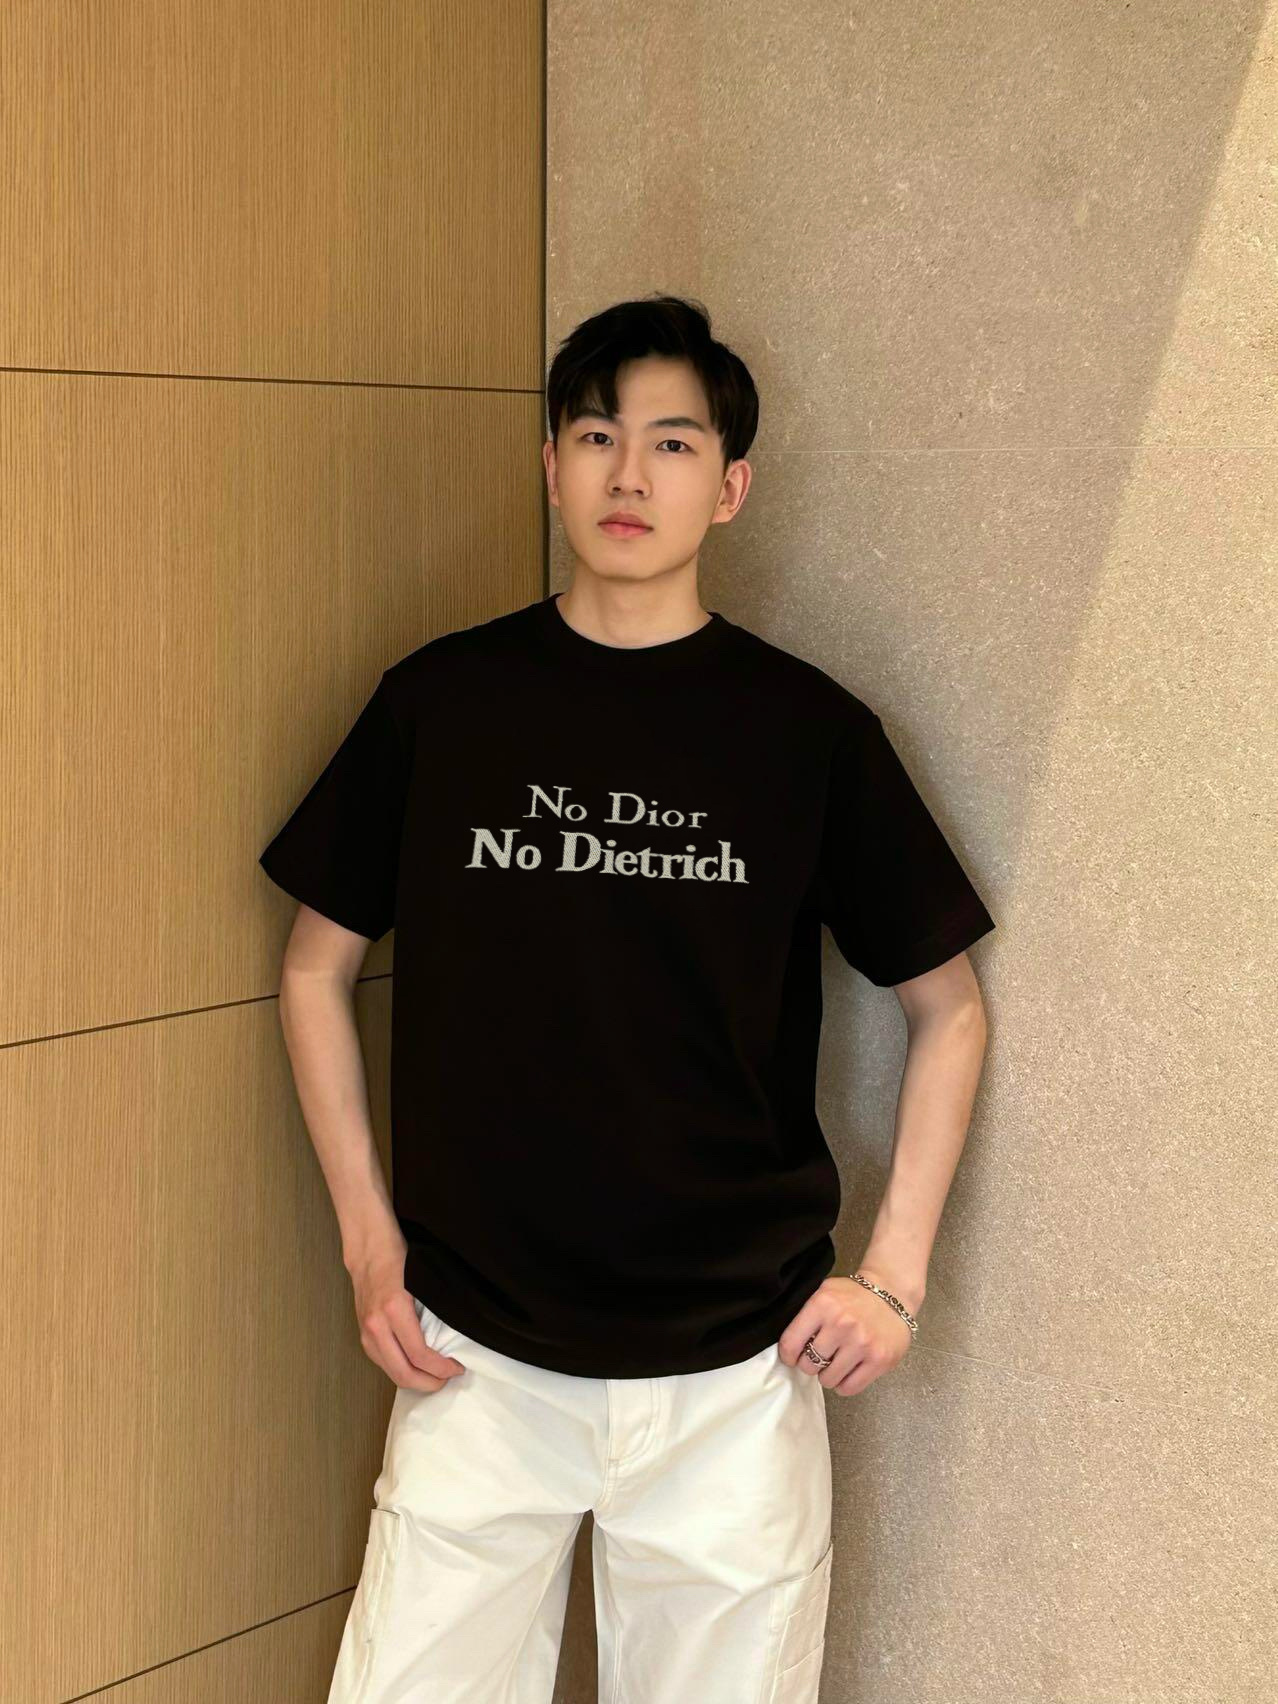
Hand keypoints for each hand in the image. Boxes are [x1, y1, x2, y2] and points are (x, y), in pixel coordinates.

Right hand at [348, 1248, 466, 1390]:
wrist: (369, 1248)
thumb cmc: (400, 1257)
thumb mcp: (424, 1280)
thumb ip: (436, 1310)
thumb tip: (456, 1337)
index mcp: (394, 1309)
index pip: (419, 1355)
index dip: (441, 1368)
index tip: (458, 1367)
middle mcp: (376, 1326)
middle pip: (403, 1374)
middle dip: (429, 1383)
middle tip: (448, 1379)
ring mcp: (366, 1332)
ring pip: (391, 1373)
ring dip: (415, 1380)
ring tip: (435, 1375)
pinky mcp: (363, 1334)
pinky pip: (383, 1362)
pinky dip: (401, 1369)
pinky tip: (416, 1365)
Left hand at [779, 1273, 914, 1395]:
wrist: (891, 1293)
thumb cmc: (853, 1296)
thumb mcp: (825, 1293)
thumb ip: (807, 1316)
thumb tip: (789, 1348)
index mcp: (823, 1304)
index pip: (791, 1343)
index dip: (788, 1355)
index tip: (792, 1357)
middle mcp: (842, 1323)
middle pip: (809, 1364)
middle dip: (811, 1364)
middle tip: (820, 1357)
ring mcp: (862, 1343)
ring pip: (828, 1379)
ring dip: (828, 1375)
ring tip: (835, 1363)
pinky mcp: (879, 1359)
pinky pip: (849, 1388)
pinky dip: (844, 1384)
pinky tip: (847, 1371)